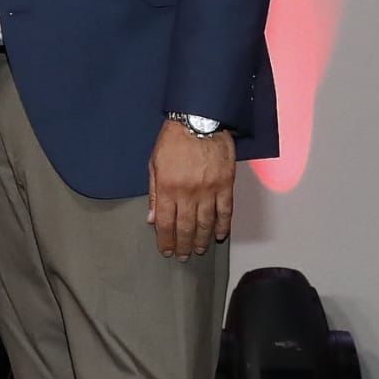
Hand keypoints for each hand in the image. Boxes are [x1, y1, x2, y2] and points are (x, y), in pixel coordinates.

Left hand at [147, 120, 235, 259]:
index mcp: (168, 188)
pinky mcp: (226, 185)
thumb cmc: (174, 140)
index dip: (165, 240)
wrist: (199, 121)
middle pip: (185, 227)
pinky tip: (221, 236)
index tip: (166, 251)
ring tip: (199, 250)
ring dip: (202, 239)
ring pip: (206, 223)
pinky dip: (224, 225)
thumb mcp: (154, 164)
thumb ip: (154, 193)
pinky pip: (226, 211)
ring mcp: (209, 190)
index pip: (165, 223)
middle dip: (183, 245)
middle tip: (183, 257)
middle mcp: (188, 193)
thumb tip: (152, 218)